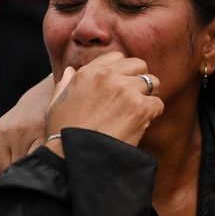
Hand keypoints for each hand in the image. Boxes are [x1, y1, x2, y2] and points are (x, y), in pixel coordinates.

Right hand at [0, 73, 54, 179]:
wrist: (39, 101)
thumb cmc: (52, 126)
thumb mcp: (57, 139)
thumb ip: (51, 158)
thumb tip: (48, 182)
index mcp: (39, 135)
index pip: (32, 168)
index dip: (33, 181)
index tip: (36, 192)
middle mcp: (19, 133)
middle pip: (14, 172)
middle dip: (20, 181)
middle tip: (26, 185)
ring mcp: (3, 133)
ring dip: (6, 178)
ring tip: (16, 177)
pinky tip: (5, 171)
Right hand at [44, 52, 163, 151]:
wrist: (73, 158)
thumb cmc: (62, 134)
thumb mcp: (56, 104)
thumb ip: (65, 84)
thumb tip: (70, 70)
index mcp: (88, 73)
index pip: (118, 57)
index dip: (122, 71)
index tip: (121, 86)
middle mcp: (108, 77)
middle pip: (139, 65)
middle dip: (139, 80)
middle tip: (134, 99)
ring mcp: (126, 91)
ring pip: (152, 82)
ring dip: (148, 96)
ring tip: (138, 113)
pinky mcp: (140, 108)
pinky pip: (158, 104)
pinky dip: (153, 115)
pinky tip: (141, 125)